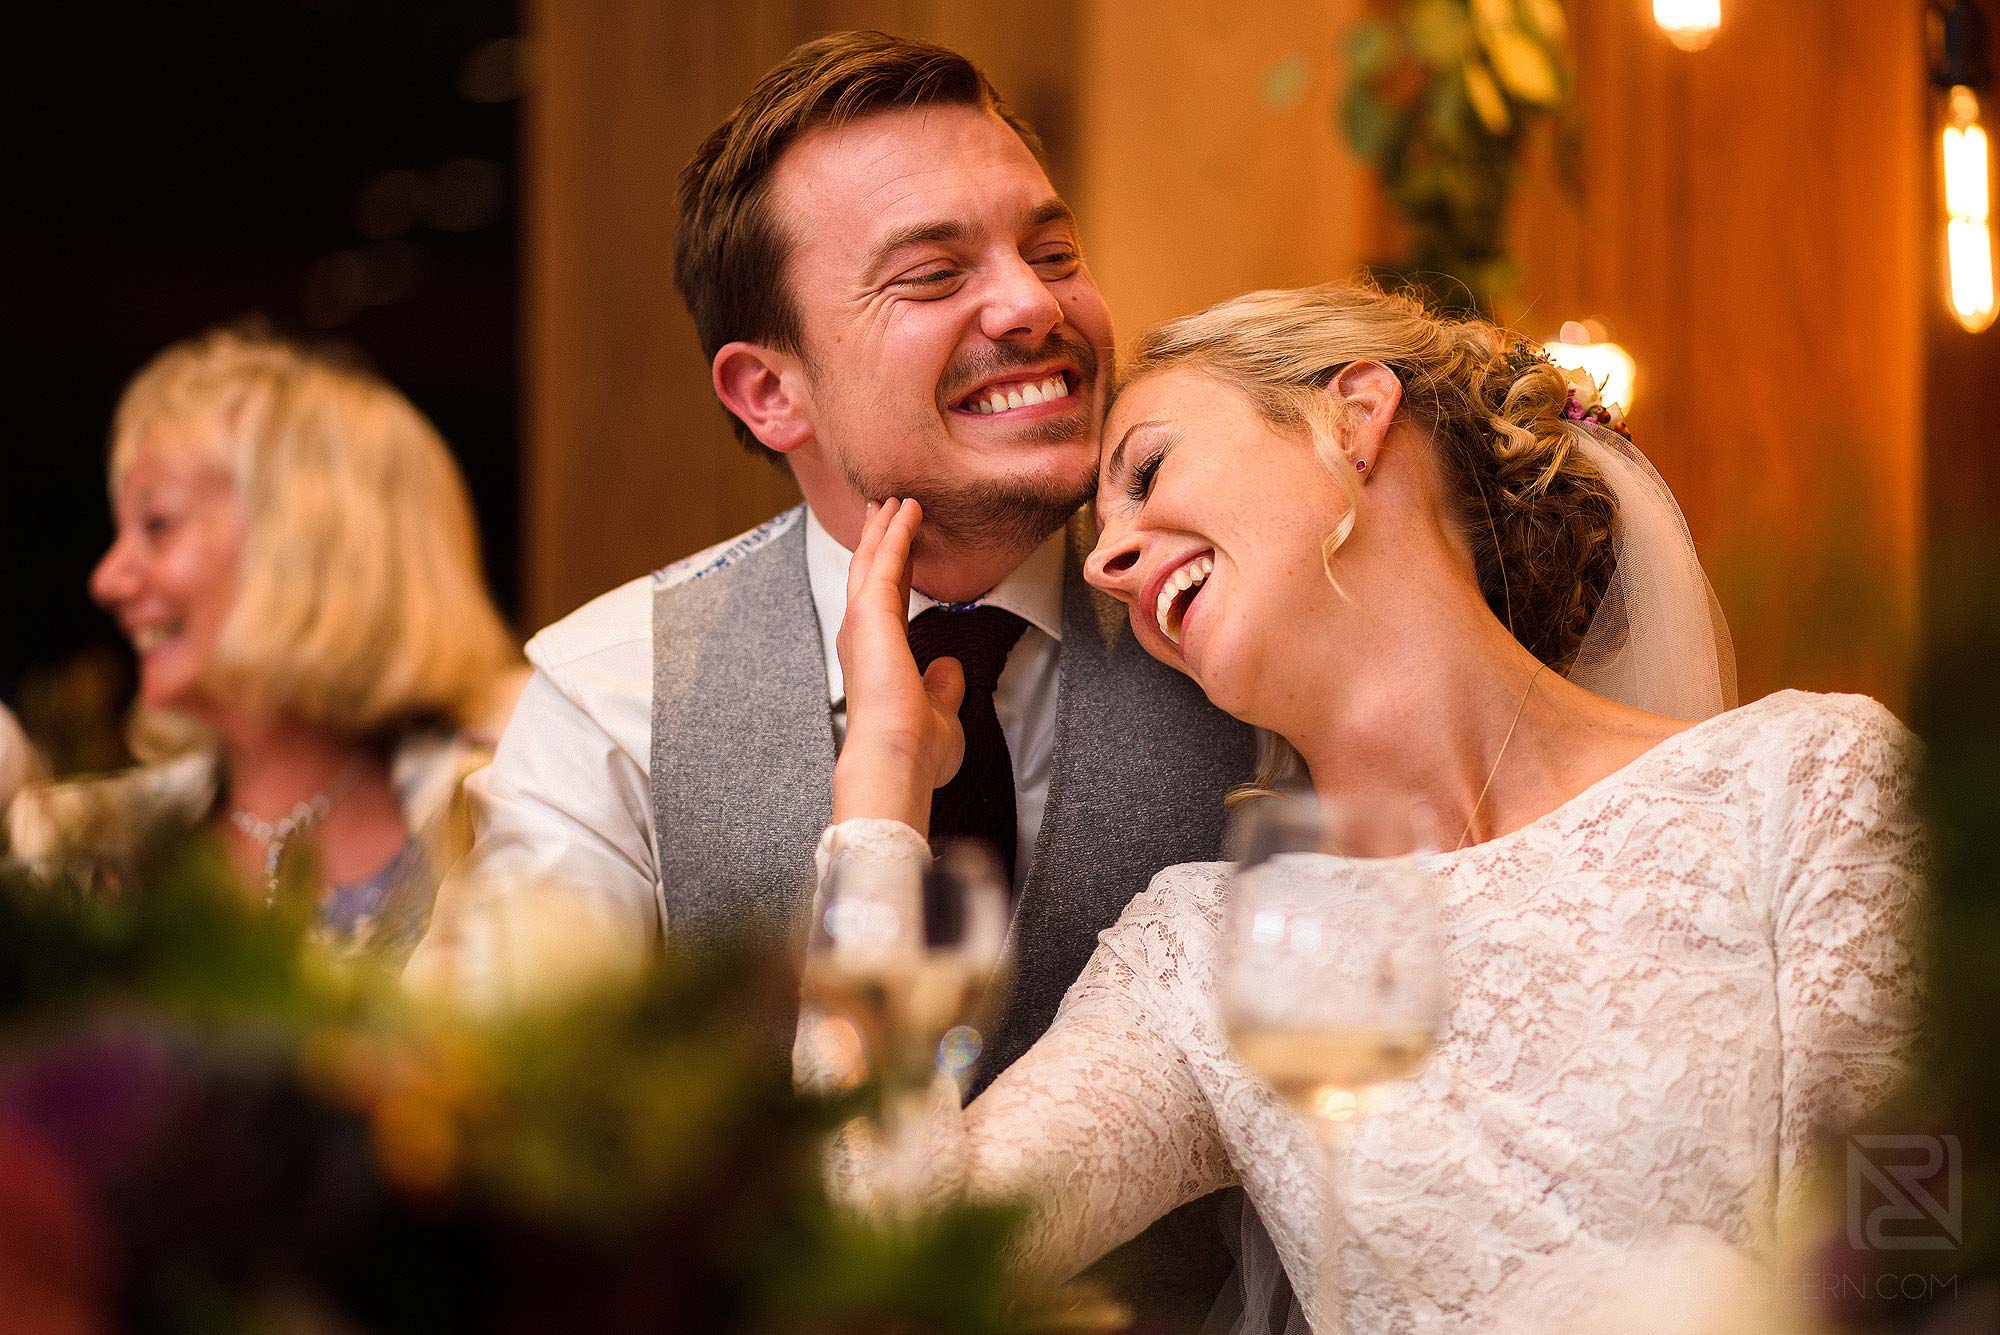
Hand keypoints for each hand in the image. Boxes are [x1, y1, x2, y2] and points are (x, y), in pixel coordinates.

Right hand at [832, 498, 965, 831]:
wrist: (898, 759)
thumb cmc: (917, 750)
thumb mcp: (940, 712)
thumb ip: (943, 686)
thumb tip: (950, 667)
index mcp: (875, 659)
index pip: (886, 603)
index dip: (893, 571)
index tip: (901, 548)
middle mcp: (861, 637)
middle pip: (869, 574)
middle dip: (877, 540)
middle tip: (883, 508)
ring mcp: (862, 623)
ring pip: (872, 561)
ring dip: (884, 528)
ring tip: (893, 498)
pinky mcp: (871, 613)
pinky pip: (887, 561)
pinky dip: (896, 532)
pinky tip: (908, 509)